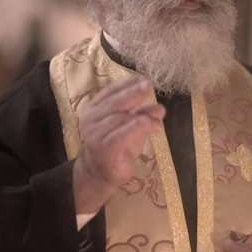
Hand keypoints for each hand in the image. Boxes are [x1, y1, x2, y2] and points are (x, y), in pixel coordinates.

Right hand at [72, 77, 164, 213]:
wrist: (102, 173)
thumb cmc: (117, 145)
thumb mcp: (132, 126)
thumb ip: (143, 114)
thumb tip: (160, 108)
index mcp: (95, 108)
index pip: (110, 91)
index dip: (127, 84)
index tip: (143, 79)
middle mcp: (91, 119)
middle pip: (114, 102)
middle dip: (133, 93)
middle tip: (149, 86)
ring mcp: (95, 134)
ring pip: (119, 118)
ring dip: (143, 114)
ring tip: (160, 113)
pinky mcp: (104, 149)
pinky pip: (121, 134)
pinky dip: (137, 127)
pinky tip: (150, 124)